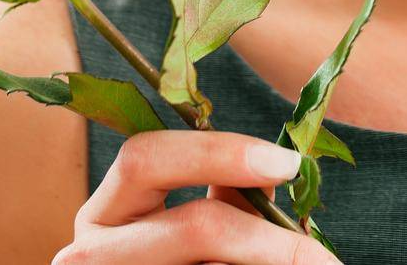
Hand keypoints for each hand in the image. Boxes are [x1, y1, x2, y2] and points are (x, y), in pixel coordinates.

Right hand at [51, 128, 340, 264]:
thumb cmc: (178, 259)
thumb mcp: (187, 222)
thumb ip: (224, 190)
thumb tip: (278, 167)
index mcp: (106, 212)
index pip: (147, 158)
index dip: (221, 152)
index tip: (287, 162)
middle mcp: (91, 253)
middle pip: (195, 226)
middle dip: (267, 236)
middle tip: (315, 253)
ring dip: (268, 262)